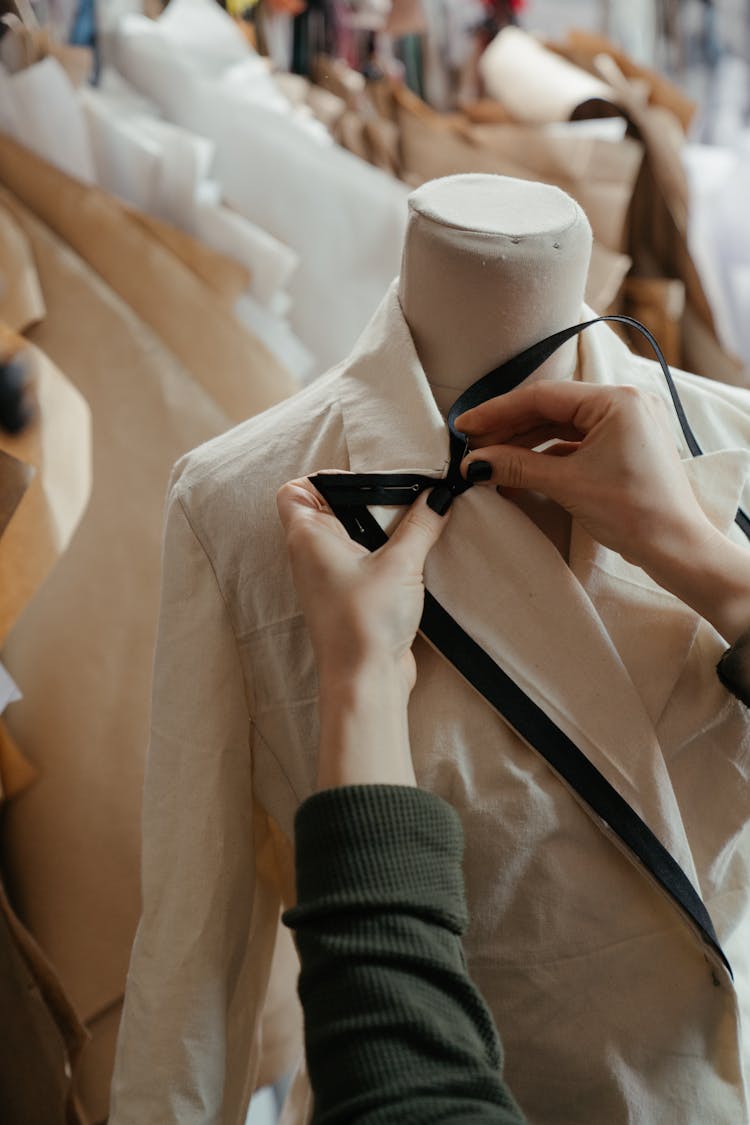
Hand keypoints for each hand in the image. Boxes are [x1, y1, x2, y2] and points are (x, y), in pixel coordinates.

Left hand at [276, 477, 448, 786]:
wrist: (367, 680)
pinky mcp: (350, 597)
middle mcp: (311, 555)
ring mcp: (329, 578)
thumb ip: (420, 524)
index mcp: (307, 536)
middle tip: (402, 496)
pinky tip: (415, 552)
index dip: (322, 479)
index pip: (294, 491)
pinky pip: (363, 562)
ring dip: (379, 529)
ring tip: (414, 522)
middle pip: (329, 509)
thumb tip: (438, 496)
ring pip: (349, 536)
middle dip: (365, 500)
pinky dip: (384, 553)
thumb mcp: (400, 563)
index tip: (365, 480)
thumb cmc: (366, 620)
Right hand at [456, 382, 749, 642]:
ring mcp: (627, 425)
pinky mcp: (624, 447)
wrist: (676, 549)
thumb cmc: (634, 513)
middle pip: (551, 408)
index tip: (465, 426)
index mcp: (617, 400)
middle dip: (509, 429)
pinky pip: (576, 442)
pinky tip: (519, 469)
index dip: (498, 411)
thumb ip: (517, 466)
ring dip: (525, 442)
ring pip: (562, 426)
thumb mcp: (567, 484)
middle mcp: (625, 403)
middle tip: (472, 445)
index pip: (543, 396)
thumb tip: (475, 463)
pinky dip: (547, 454)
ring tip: (489, 459)